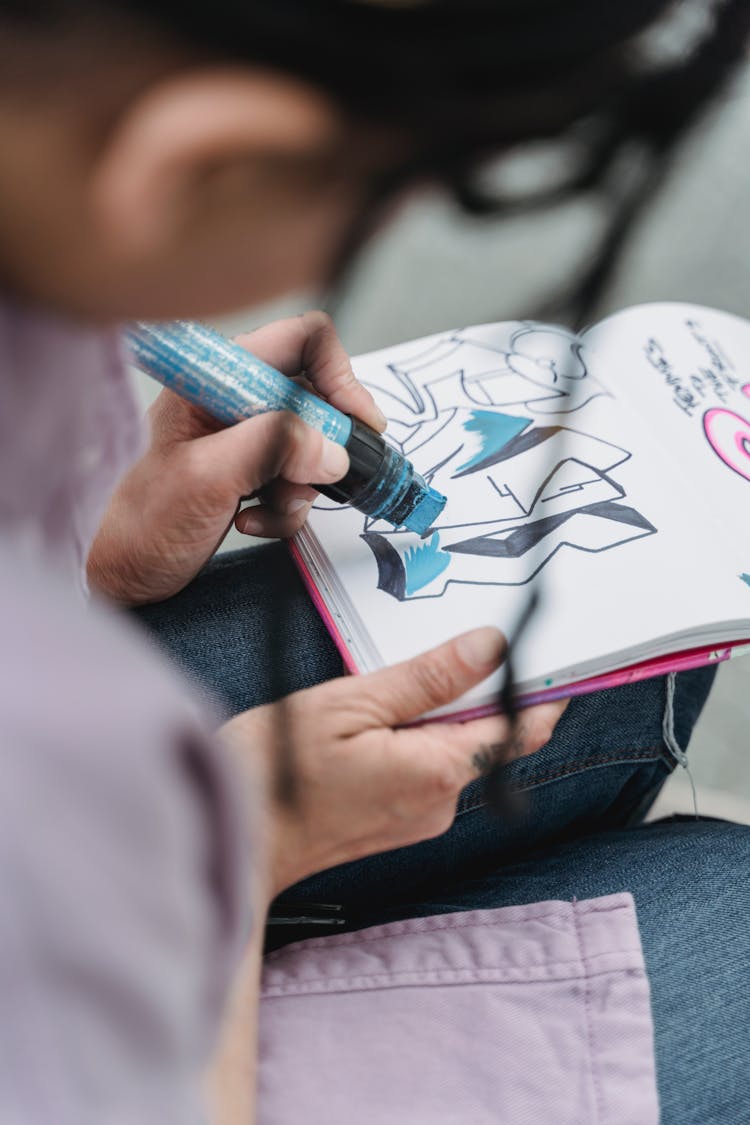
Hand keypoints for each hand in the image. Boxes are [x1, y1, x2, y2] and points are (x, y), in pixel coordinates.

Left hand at [88, 311, 386, 604]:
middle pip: (317, 398)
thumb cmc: (144, 523)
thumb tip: (330, 448)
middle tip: (307, 481)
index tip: (355, 423)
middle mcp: (235, 399)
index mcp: (217, 377)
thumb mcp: (208, 478)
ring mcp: (246, 437)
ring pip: (314, 446)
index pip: (302, 341)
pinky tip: (252, 523)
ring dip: (302, 487)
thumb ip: (271, 449)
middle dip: (321, 448)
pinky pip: (300, 480)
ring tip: (266, 509)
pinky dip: (288, 509)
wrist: (126, 574)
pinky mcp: (253, 472)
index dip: (338, 376)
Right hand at [221, 627, 567, 898]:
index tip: (553, 651)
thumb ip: (427, 679)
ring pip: (454, 748)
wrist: (236, 840)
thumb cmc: (276, 774)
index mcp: (437, 771)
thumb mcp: (350, 704)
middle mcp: (440, 803)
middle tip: (443, 645)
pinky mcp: (399, 820)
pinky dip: (414, 735)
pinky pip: (427, 766)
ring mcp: (420, 817)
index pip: (521, 726)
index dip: (543, 687)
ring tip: (385, 687)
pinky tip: (372, 721)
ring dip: (436, 711)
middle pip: (488, 733)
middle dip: (474, 688)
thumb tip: (488, 649)